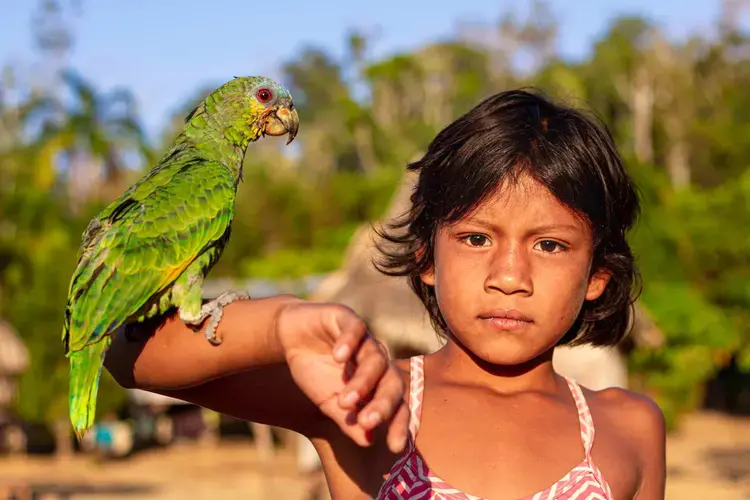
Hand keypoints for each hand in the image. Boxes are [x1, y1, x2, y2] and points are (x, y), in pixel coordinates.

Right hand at [275, 301, 408, 452]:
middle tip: (367, 421)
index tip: (395, 448)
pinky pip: (356, 329)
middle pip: (392, 381)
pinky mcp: (348, 318)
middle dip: (382, 404)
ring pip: (375, 358)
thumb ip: (347, 420)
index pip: (397, 404)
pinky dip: (349, 342)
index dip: (399, 424)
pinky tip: (338, 356)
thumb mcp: (327, 402)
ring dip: (362, 380)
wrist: (291, 336)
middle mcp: (378, 360)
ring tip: (345, 399)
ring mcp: (365, 339)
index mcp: (378, 382)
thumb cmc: (315, 371)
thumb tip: (368, 441)